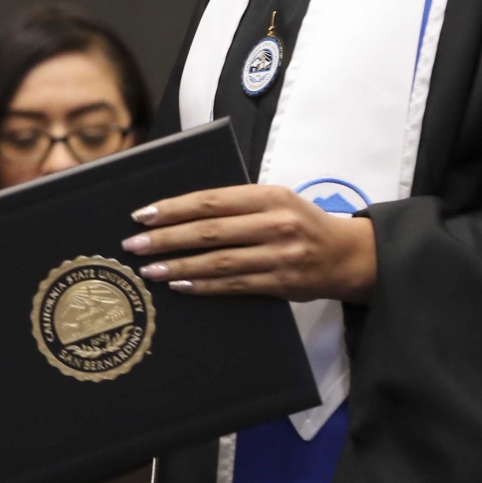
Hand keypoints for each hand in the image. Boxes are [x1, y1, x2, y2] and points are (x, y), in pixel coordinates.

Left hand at [120, 184, 375, 302]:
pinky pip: (234, 285)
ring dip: (180, 266)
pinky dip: (204, 286)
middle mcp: (275, 224)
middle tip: (134, 244)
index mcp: (270, 196)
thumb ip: (237, 204)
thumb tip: (182, 211)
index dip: (174, 208)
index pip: (211, 201)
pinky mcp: (280, 284)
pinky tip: (180, 285)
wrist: (347, 255)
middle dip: (167, 238)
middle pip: (210, 231)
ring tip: (150, 269)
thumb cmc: (302, 222)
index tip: (143, 215)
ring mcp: (278, 256)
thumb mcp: (276, 200)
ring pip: (219, 261)